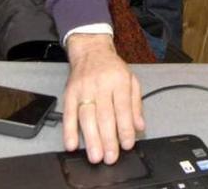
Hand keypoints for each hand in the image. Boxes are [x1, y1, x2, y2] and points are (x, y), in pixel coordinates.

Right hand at [64, 34, 144, 163]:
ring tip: (95, 156)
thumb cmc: (112, 68)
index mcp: (119, 82)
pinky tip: (71, 144)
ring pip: (87, 117)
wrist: (90, 49)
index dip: (125, 128)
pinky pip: (68, 114)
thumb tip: (139, 126)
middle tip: (111, 157)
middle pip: (104, 116)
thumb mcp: (131, 80)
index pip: (123, 108)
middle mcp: (100, 85)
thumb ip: (135, 104)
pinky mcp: (69, 93)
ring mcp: (83, 90)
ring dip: (90, 139)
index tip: (127, 144)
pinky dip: (68, 130)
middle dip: (108, 139)